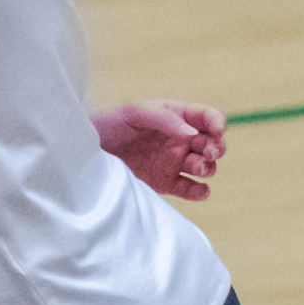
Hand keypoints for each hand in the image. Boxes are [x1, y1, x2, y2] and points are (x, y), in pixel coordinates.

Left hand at [96, 101, 226, 199]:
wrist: (85, 154)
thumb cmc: (107, 125)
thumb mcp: (132, 113)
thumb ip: (164, 119)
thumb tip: (192, 134)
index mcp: (174, 116)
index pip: (206, 116)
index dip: (218, 122)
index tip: (217, 130)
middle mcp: (178, 139)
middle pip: (212, 143)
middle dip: (217, 147)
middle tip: (207, 152)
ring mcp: (174, 162)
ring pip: (206, 166)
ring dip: (208, 167)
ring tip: (195, 167)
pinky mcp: (167, 183)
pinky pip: (193, 189)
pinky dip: (201, 191)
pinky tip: (197, 189)